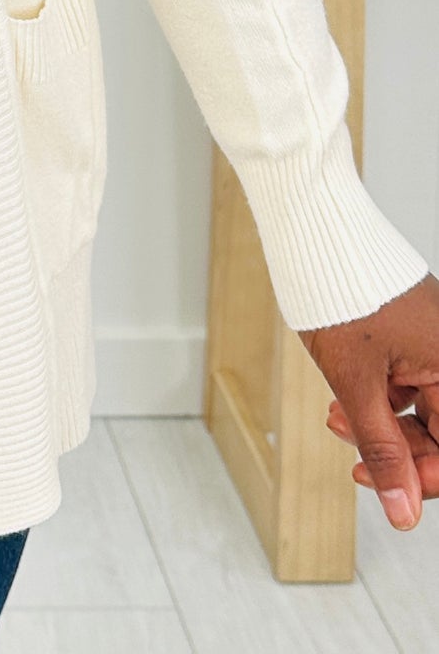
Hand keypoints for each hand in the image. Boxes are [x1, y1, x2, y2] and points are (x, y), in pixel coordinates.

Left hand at [298, 272, 438, 529]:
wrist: (318, 234)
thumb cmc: (342, 293)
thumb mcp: (357, 383)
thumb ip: (383, 449)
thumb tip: (403, 512)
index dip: (423, 479)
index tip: (385, 490)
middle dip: (396, 451)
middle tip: (354, 460)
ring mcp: (436, 344)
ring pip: (423, 411)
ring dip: (382, 427)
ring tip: (337, 421)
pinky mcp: (416, 336)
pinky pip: (410, 384)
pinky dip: (379, 400)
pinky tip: (344, 403)